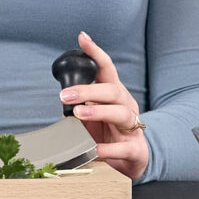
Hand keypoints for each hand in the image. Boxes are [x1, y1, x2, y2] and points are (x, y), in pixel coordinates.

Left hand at [60, 30, 148, 179]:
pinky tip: (95, 149)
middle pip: (112, 90)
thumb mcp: (95, 116)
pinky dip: (108, 149)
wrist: (136, 160)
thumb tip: (62, 99)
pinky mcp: (136, 149)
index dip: (95, 52)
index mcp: (115, 95)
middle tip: (65, 95)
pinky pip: (124, 148)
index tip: (82, 38)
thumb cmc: (111, 134)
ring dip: (98, 112)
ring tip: (80, 114)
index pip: (107, 69)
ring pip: (120, 113)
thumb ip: (80, 106)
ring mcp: (133, 127)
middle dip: (87, 90)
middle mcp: (126, 106)